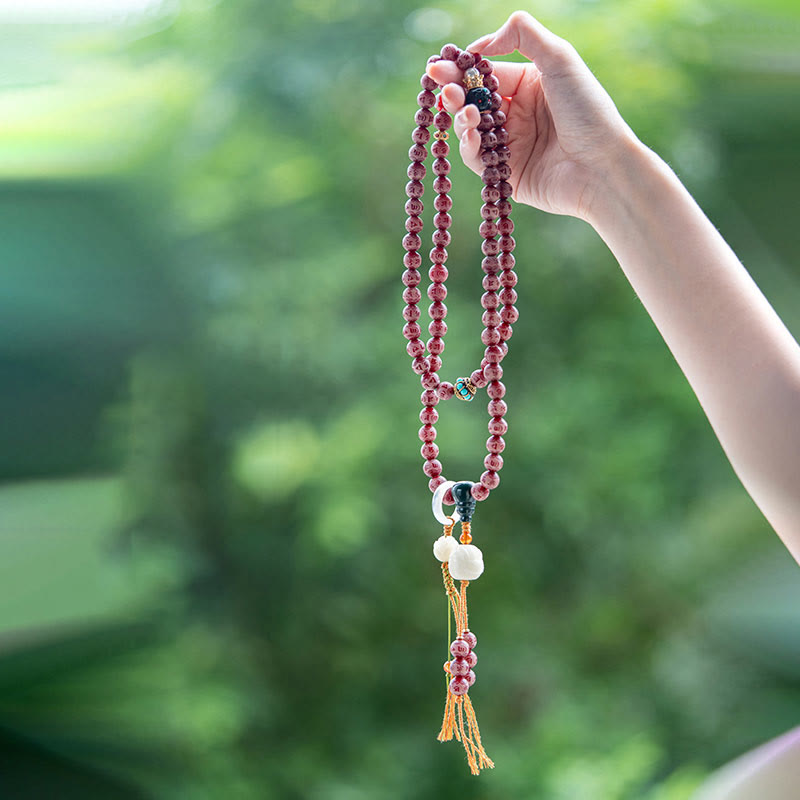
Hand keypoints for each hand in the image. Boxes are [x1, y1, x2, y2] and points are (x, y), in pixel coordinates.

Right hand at [426, 11, 640, 222]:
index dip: (463, 69)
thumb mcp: (560, 59)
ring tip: (466, 112)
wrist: (603, 167)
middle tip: (440, 86)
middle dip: (455, 91)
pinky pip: (477, 158)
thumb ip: (523, 35)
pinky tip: (471, 134)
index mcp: (530, 84)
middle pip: (473, 100)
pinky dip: (469, 145)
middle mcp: (519, 113)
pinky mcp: (506, 173)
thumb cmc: (588, 111)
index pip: (487, 73)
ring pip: (470, 129)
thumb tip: (481, 44)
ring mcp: (511, 144)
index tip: (440, 65)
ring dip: (461, 117)